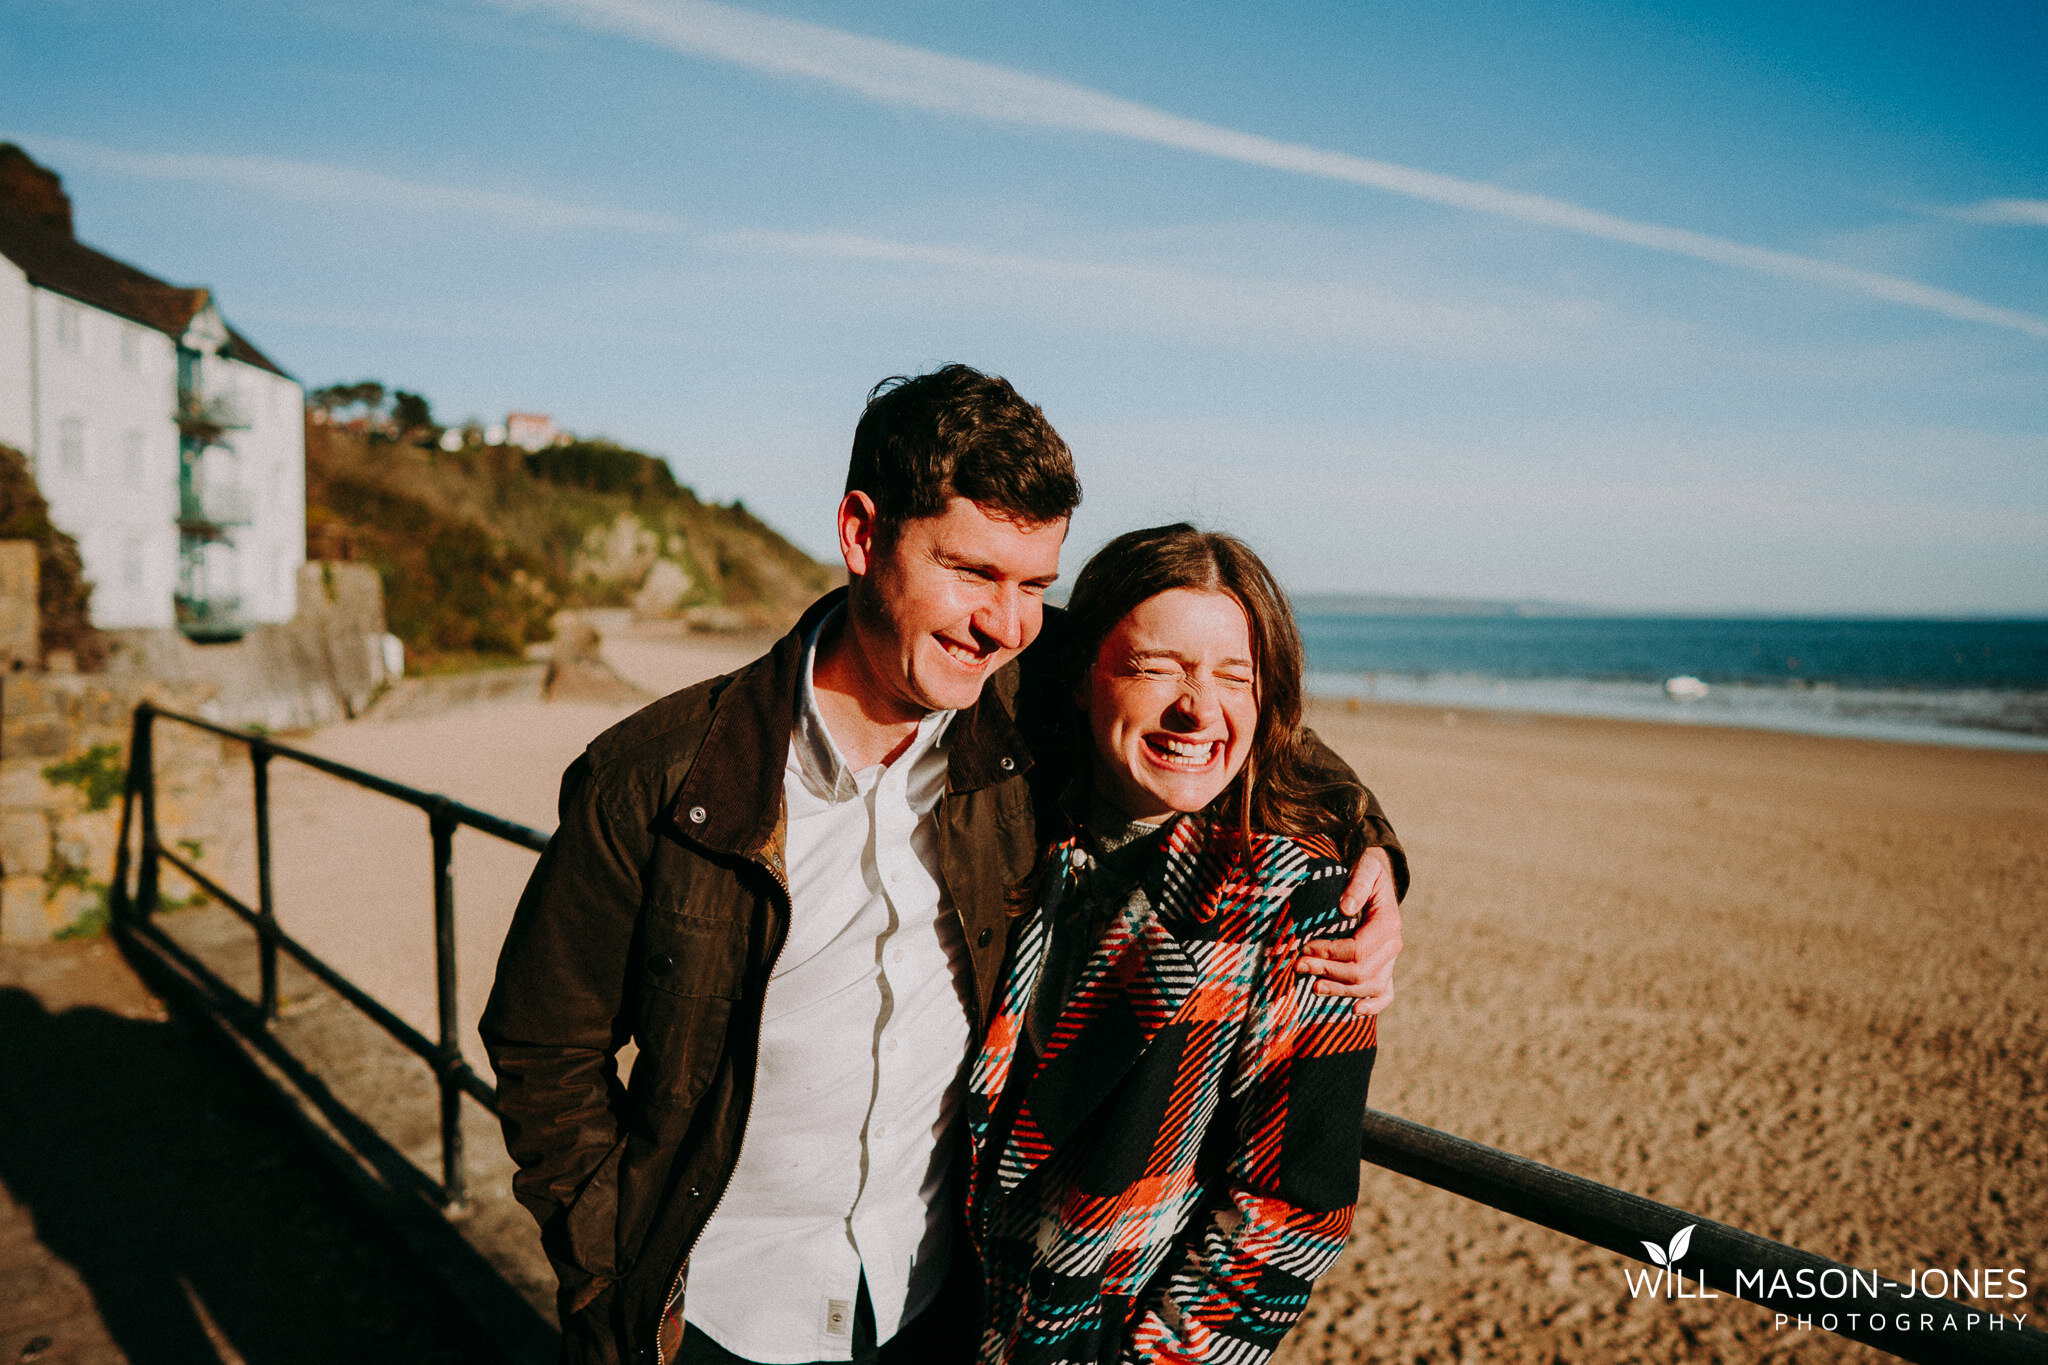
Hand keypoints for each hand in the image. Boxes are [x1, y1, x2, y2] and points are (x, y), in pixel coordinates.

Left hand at [1293, 846, 1401, 1015]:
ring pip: (1371, 987)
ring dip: (1341, 990)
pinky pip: (1386, 993)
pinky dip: (1373, 1005)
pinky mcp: (1385, 968)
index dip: (1330, 953)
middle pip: (1361, 971)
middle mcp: (1393, 945)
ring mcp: (1390, 960)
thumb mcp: (1365, 868)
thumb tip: (1345, 907)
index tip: (1305, 947)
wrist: (1378, 879)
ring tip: (1314, 986)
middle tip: (1299, 965)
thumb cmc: (1367, 872)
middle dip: (1328, 971)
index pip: (1358, 949)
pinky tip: (1353, 1010)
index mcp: (1388, 923)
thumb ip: (1357, 884)